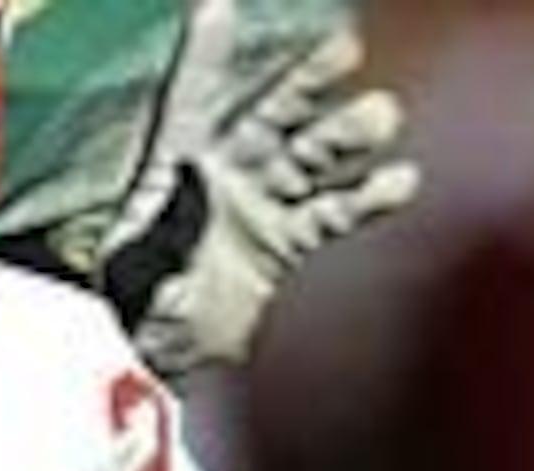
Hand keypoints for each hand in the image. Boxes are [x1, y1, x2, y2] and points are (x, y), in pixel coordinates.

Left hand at [100, 25, 419, 375]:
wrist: (161, 371)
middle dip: (304, 84)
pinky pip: (331, 216)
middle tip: (343, 50)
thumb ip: (171, 219)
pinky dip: (366, 200)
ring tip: (382, 115)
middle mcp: (217, 179)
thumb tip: (200, 171)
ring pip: (309, 160)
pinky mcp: (284, 248)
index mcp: (167, 171)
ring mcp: (256, 210)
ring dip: (346, 137)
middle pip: (267, 118)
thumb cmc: (133, 318)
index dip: (207, 56)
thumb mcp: (139, 267)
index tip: (218, 8)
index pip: (190, 101)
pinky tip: (400, 182)